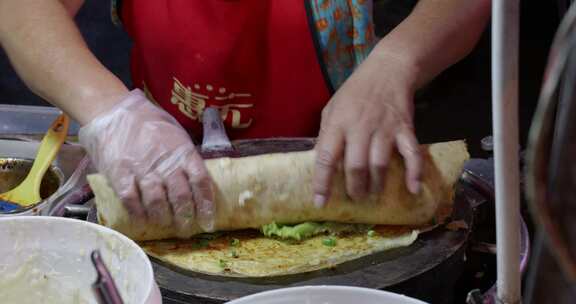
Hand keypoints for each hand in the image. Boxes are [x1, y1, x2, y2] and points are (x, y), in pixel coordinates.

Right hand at [79, 89, 214, 231]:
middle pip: (181, 197)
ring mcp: (142, 170)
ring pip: (158, 203)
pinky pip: (131, 200)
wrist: (113, 111)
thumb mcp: (176, 133)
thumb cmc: (149, 121)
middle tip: (187, 229)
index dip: (206, 204)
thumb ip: (186, 156)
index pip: (201, 182)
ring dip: (164, 218)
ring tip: (166, 225)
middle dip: (186, 218)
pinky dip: (138, 213)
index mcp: (184, 152)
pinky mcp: (120, 174)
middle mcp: (166, 164)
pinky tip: (142, 221)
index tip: (209, 221)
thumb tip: (197, 180)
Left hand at [313, 53, 421, 206]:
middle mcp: (359, 127)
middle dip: (354, 188)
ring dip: (376, 184)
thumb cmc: (355, 92)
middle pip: (355, 166)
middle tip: (355, 198)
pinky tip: (413, 188)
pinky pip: (411, 154)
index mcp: (337, 123)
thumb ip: (325, 135)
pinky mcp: (405, 128)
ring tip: (373, 194)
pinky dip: (414, 172)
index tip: (320, 202)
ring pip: (379, 164)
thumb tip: (319, 162)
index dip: (322, 182)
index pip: (325, 157)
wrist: (388, 69)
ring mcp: (384, 128)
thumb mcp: (331, 108)